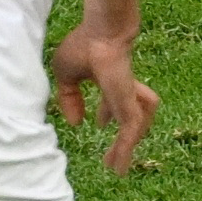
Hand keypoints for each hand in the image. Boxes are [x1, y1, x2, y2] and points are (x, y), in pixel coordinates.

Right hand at [51, 22, 157, 173]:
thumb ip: (68, 98)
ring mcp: (130, 99)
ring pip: (136, 128)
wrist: (103, 33)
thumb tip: (75, 123)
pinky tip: (118, 166)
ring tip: (116, 167)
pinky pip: (130, 134)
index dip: (107, 112)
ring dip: (126, 149)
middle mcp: (125, 90)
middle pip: (130, 116)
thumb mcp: (66, 74)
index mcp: (112, 79)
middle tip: (111, 158)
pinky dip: (125, 151)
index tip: (99, 123)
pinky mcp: (130, 106)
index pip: (114, 99)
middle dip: (122, 136)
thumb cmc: (85, 45)